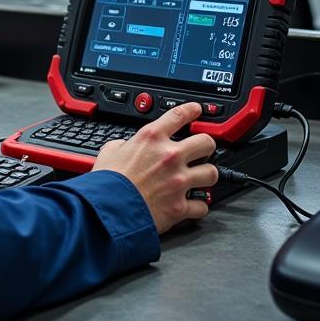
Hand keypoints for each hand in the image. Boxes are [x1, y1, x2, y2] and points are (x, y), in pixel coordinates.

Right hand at [92, 102, 217, 232]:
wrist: (108, 210)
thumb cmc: (107, 182)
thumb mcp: (109, 151)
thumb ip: (123, 145)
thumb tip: (127, 147)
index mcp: (151, 138)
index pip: (179, 115)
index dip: (192, 110)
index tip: (197, 110)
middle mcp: (170, 156)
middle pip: (206, 142)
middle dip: (206, 145)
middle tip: (203, 150)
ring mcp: (178, 181)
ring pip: (212, 173)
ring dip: (207, 175)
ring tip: (201, 177)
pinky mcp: (180, 206)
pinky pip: (202, 206)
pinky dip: (198, 206)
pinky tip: (193, 204)